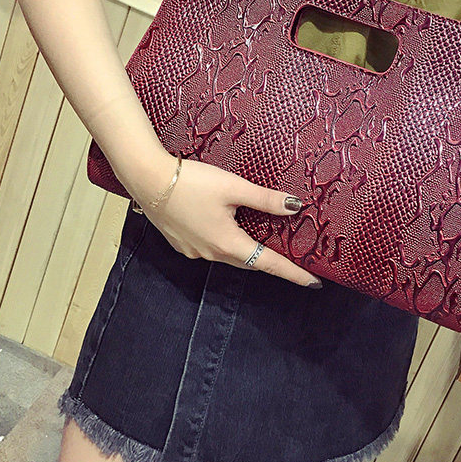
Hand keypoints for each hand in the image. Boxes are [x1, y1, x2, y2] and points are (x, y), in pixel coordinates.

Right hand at [134, 154, 321, 287]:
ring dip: (249, 252)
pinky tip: (229, 230)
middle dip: (271, 262)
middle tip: (293, 259)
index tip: (314, 282)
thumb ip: (266, 200)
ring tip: (265, 242)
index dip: (293, 273)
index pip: (269, 264)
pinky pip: (212, 249)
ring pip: (230, 256)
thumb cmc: (191, 182)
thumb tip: (296, 207)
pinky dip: (227, 244)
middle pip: (250, 262)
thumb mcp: (234, 187)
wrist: (147, 179)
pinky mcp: (182, 243)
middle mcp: (211, 253)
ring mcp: (194, 250)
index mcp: (228, 243)